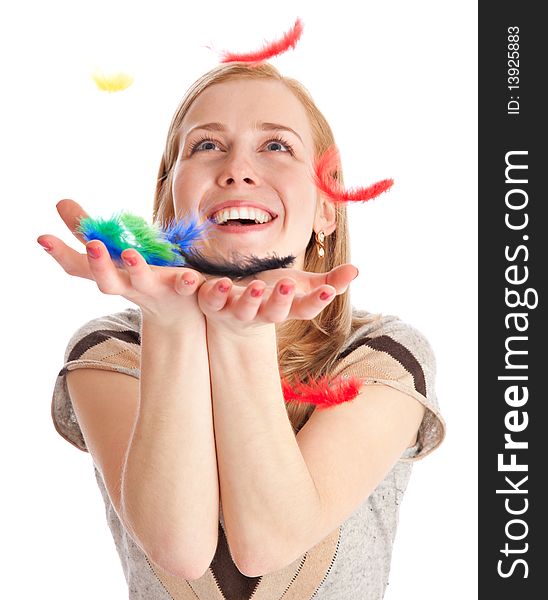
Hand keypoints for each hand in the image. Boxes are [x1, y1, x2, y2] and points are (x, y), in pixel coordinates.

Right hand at [37, 199, 206, 326]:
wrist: (179, 312)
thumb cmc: (140, 276)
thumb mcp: (113, 253)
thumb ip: (88, 231)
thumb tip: (60, 202)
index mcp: (111, 273)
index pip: (81, 268)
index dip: (61, 254)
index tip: (42, 237)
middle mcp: (129, 284)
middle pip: (108, 281)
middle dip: (98, 264)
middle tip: (92, 244)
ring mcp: (156, 287)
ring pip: (143, 281)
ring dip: (137, 268)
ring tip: (131, 253)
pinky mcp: (183, 288)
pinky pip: (186, 285)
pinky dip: (188, 281)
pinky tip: (192, 276)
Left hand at [197, 264, 358, 335]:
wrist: (230, 313)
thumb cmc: (272, 295)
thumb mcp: (301, 285)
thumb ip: (328, 279)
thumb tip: (357, 270)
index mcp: (285, 309)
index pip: (304, 310)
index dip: (316, 302)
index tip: (329, 290)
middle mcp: (262, 314)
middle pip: (274, 313)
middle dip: (281, 300)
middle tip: (289, 284)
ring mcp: (236, 311)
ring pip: (243, 310)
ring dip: (250, 299)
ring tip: (257, 285)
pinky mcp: (214, 303)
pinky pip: (212, 299)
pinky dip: (216, 292)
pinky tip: (222, 282)